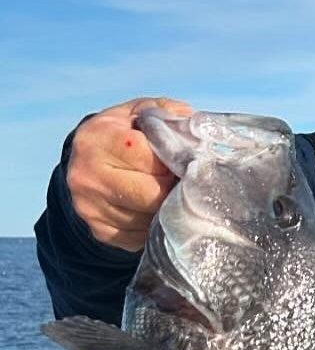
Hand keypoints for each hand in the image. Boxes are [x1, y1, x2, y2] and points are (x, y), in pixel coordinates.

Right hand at [67, 97, 194, 250]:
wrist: (84, 164)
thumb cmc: (121, 135)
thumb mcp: (138, 113)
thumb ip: (166, 112)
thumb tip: (195, 127)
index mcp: (98, 139)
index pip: (147, 156)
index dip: (174, 161)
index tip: (186, 162)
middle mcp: (88, 175)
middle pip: (151, 194)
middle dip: (175, 189)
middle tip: (186, 184)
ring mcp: (90, 207)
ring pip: (150, 219)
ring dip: (169, 210)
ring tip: (173, 195)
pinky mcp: (100, 230)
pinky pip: (142, 236)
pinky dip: (157, 226)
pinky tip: (158, 211)